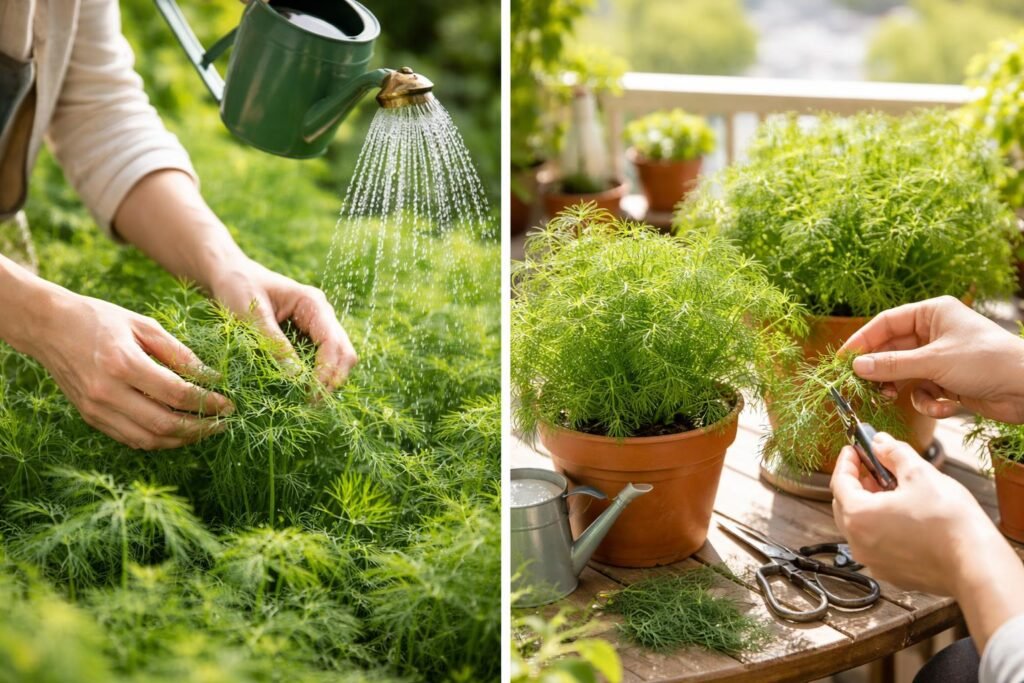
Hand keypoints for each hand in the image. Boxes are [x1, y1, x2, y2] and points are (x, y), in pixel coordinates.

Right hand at [30, 291, 232, 449]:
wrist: (49, 327)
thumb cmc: (101, 319)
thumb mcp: (145, 325)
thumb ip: (179, 353)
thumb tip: (212, 378)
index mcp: (124, 364)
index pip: (176, 394)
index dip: (207, 402)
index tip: (228, 403)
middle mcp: (107, 392)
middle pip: (163, 424)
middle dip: (200, 428)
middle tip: (223, 423)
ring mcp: (96, 409)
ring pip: (147, 439)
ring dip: (181, 440)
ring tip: (204, 429)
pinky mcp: (90, 417)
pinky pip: (130, 439)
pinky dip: (158, 440)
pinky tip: (177, 431)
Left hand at [207, 258, 356, 389]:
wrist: (228, 275)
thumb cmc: (238, 287)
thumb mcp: (251, 314)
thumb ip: (274, 344)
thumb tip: (296, 378)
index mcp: (313, 304)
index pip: (334, 344)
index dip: (326, 372)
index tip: (309, 395)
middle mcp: (322, 316)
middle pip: (344, 354)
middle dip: (331, 380)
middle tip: (309, 405)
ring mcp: (317, 327)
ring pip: (336, 360)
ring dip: (324, 381)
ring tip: (302, 400)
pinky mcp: (306, 338)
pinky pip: (319, 362)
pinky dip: (313, 377)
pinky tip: (295, 390)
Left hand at [831, 433, 1023, 651]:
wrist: (977, 565)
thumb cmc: (949, 522)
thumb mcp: (920, 474)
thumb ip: (894, 453)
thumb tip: (880, 442)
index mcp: (858, 516)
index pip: (839, 482)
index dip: (846, 462)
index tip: (853, 450)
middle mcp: (858, 543)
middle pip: (845, 505)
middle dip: (857, 483)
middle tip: (872, 467)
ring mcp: (874, 561)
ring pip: (860, 526)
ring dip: (869, 505)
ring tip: (891, 489)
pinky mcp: (891, 574)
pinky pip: (877, 544)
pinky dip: (882, 527)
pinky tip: (903, 516)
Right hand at [840, 296, 1023, 422]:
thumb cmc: (988, 361)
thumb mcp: (934, 361)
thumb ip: (892, 365)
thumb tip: (857, 366)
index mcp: (932, 313)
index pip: (886, 323)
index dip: (862, 340)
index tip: (842, 359)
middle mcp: (935, 333)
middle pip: (892, 350)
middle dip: (881, 370)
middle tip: (861, 385)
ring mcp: (941, 358)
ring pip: (904, 373)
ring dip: (901, 388)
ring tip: (892, 397)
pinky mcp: (949, 381)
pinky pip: (924, 391)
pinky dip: (929, 401)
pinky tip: (945, 405)